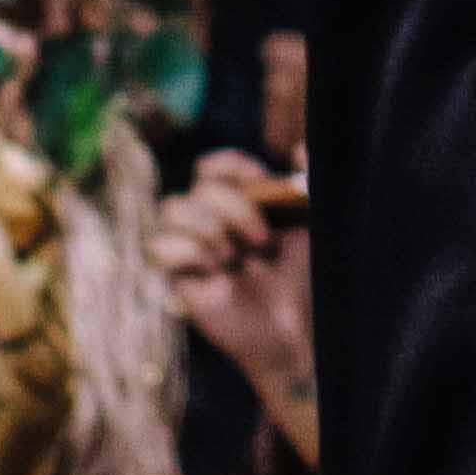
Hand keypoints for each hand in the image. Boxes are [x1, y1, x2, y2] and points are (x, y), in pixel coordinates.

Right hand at [149, 149, 324, 463]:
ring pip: (171, 208)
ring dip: (208, 227)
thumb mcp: (315, 225)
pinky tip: (217, 271)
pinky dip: (190, 251)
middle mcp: (214, 219)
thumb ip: (310, 182)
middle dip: (233, 206)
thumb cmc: (308, 277)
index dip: (229, 166)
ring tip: (236, 257)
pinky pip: (161, 247)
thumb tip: (299, 146)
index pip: (215, 165)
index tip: (257, 181)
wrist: (296, 328)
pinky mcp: (180, 277)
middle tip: (263, 241)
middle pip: (198, 186)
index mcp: (244, 201)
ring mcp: (195, 247)